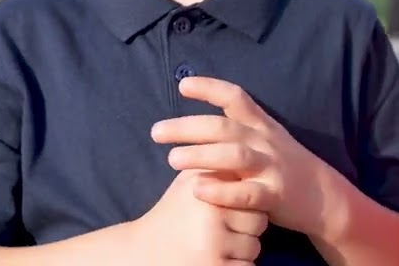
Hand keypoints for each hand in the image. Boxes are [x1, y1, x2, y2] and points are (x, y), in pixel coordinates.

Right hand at [129, 168, 267, 265]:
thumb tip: (246, 144)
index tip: (227, 209)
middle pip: (258, 222)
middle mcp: (212, 214)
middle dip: (245, 229)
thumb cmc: (171, 215)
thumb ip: (216, 162)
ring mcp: (214, 245)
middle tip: (220, 232)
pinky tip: (217, 261)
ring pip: (254, 248)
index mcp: (206, 188)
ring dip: (240, 251)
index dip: (242, 204)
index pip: (252, 194)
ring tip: (214, 247)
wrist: (140, 253)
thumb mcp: (188, 181)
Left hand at [152, 76, 339, 237]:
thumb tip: (197, 126)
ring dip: (201, 155)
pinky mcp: (275, 195)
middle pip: (224, 127)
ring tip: (172, 159)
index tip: (182, 85)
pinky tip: (198, 190)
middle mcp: (265, 141)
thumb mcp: (268, 139)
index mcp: (261, 125)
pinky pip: (246, 192)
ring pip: (234, 156)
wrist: (325, 196)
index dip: (209, 88)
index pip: (235, 97)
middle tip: (156, 131)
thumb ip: (238, 131)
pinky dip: (221, 191)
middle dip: (188, 127)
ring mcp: (271, 167)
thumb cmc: (286, 167)